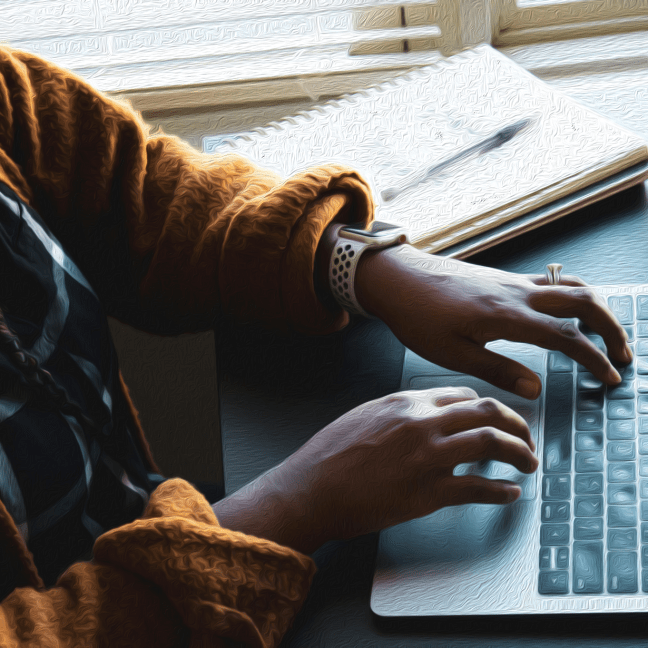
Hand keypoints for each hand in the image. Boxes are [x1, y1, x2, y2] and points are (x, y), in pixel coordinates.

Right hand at [213, 387, 537, 553]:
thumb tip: (426, 416)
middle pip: (488, 412)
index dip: (488, 407)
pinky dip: (501, 492)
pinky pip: (478, 488)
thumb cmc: (330, 454)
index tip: (496, 419)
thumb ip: (399, 412)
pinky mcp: (428, 492)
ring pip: (492, 442)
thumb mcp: (365, 416)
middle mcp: (422, 422)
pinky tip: (509, 494)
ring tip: (529, 463)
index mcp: (406, 402)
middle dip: (517, 424)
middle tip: (526, 438)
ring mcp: (428, 456)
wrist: (311, 488)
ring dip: (520, 452)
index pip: (464, 395)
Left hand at [355, 244, 631, 398]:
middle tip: (622, 355)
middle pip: (584, 301)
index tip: (609, 378)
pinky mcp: (502, 277)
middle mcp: (517, 293)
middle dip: (611, 327)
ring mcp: (511, 280)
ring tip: (604, 333)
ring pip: (570, 286)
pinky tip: (566, 312)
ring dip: (596, 308)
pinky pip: (550, 281)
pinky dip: (572, 296)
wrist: (397, 278)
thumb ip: (497, 370)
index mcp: (507, 316)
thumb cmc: (418, 316)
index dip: (594, 359)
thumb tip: (536, 389)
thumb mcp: (452, 354)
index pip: (567, 337)